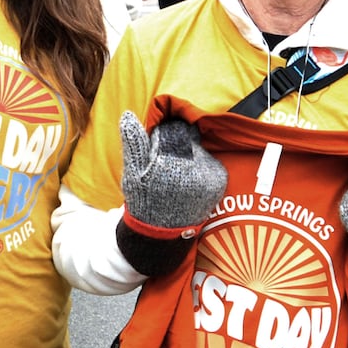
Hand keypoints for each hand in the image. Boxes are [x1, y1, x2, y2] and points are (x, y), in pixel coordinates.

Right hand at [119, 112, 226, 229]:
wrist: (163, 231)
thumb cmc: (144, 199)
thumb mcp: (133, 172)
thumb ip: (133, 142)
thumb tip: (128, 115)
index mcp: (169, 160)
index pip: (172, 129)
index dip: (163, 137)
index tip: (158, 151)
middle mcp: (192, 165)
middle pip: (187, 138)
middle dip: (177, 146)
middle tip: (168, 167)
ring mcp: (209, 173)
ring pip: (199, 149)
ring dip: (190, 156)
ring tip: (178, 177)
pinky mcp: (219, 180)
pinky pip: (211, 161)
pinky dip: (201, 166)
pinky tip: (190, 181)